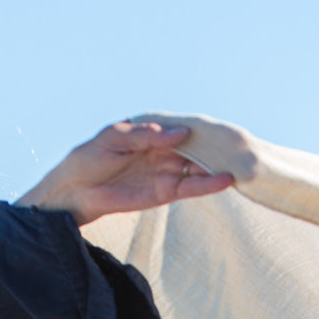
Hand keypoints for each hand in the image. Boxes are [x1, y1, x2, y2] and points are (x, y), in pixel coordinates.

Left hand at [15, 122, 233, 225]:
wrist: (74, 189)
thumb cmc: (90, 157)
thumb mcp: (115, 137)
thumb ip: (146, 135)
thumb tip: (181, 133)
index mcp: (153, 134)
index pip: (184, 128)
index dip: (203, 127)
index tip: (225, 125)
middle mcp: (163, 152)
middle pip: (196, 148)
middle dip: (217, 147)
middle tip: (244, 145)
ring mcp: (165, 172)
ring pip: (197, 168)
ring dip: (218, 166)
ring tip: (242, 163)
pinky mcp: (163, 193)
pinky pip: (189, 188)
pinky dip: (206, 185)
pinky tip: (225, 180)